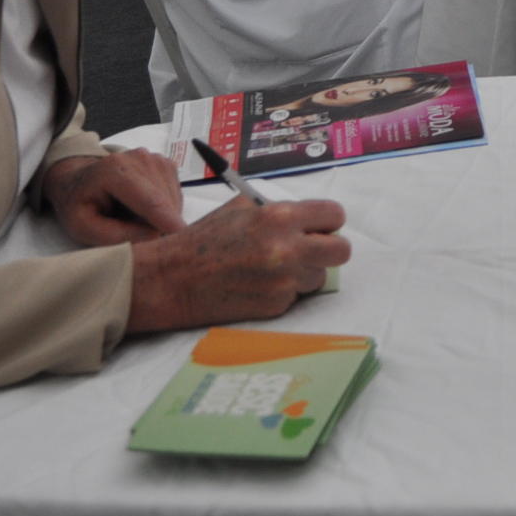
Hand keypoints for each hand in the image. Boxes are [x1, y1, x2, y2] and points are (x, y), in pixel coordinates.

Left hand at [44, 151, 187, 245]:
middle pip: (165, 202)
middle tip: (137, 238)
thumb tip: (154, 236)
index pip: (150, 201)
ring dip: (163, 218)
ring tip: (135, 221)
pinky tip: (145, 212)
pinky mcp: (165, 164)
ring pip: (173, 199)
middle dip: (160, 226)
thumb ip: (114, 235)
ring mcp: (155, 159)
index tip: (185, 238)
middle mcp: (141, 158)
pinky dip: (166, 209)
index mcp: (115, 171)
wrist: (77, 179)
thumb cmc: (78, 204)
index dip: (169, 220)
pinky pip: (175, 195)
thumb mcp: (83, 227)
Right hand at [127, 195, 351, 331]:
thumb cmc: (204, 240)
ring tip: (274, 267)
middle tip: (311, 249)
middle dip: (329, 248)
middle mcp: (287, 249)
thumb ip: (278, 211)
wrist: (174, 280)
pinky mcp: (276, 306)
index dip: (328, 221)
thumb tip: (308, 219)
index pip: (334, 215)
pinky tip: (259, 284)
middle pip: (341, 251)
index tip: (321, 225)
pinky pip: (297, 296)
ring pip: (319, 276)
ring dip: (305, 272)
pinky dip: (285, 291)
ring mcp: (284, 281)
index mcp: (279, 217)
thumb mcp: (241, 209)